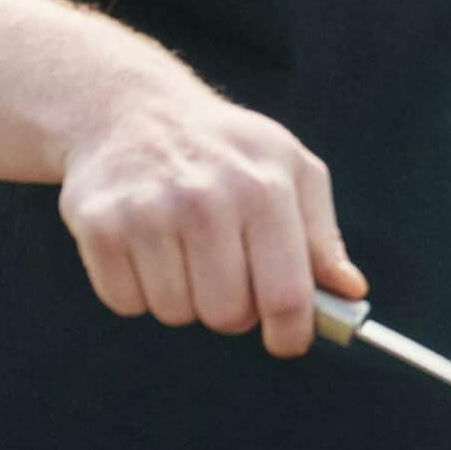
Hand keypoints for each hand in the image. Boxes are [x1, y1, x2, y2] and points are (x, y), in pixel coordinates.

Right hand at [57, 81, 362, 357]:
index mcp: (263, 188)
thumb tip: (350, 293)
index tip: (288, 340)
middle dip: (231, 310)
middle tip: (226, 275)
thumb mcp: (290, 169)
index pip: (286, 294)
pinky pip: (126, 302)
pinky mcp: (100, 227)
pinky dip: (137, 290)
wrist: (132, 109)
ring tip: (183, 251)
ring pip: (175, 313)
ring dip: (182, 298)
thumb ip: (322, 236)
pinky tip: (147, 248)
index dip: (291, 332)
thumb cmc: (224, 147)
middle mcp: (205, 201)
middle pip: (226, 316)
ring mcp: (148, 214)